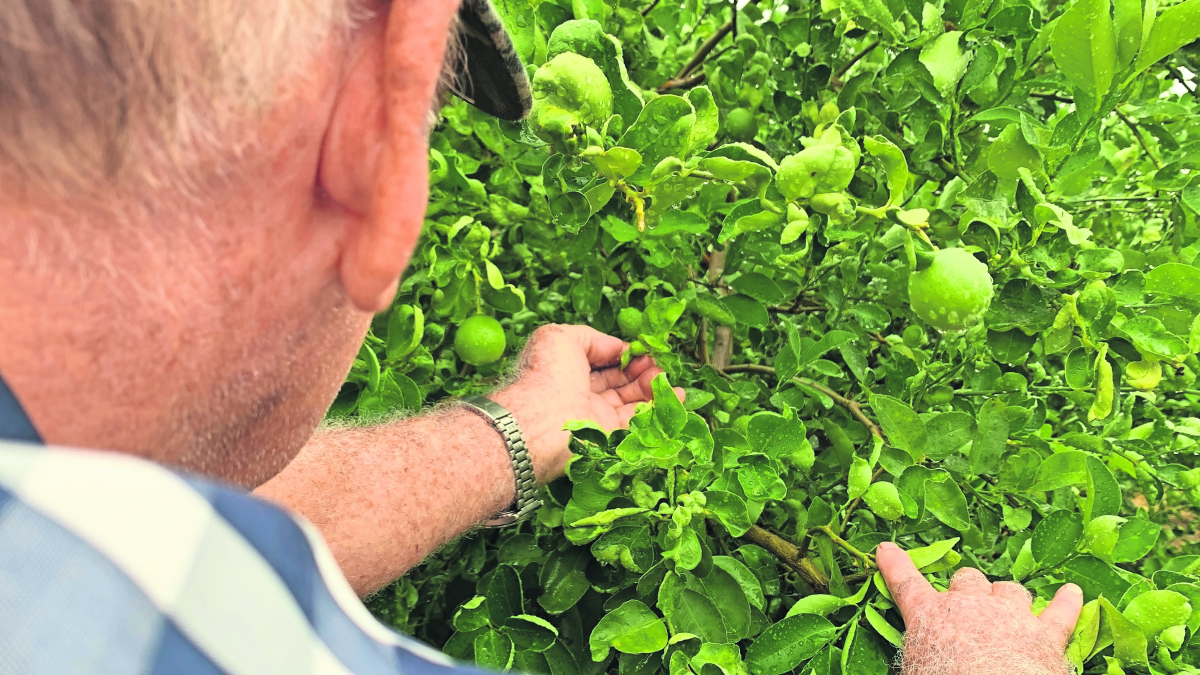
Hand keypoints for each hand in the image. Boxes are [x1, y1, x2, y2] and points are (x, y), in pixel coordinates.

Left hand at [490, 324, 682, 481]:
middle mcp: (581, 393)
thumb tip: (616, 347)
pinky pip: (638, 421)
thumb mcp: (560, 337)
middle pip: (618, 381)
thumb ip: (590, 337)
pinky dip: (658, 408)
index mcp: (567, 369)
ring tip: (666, 377)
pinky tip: (675, 395)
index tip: (643, 349)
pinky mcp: (609, 436)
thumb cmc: (548, 373)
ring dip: (652, 386)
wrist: (543, 420)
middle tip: (658, 363)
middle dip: (640, 370)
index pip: (601, 361)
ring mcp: (595, 416)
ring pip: (630, 400)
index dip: (623, 355)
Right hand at [875, 541, 1082, 674]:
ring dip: (1006, 597)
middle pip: (967, 579)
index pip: (905, 582)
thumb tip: (918, 655)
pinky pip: (1061, 612)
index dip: (894, 564)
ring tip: (1007, 609)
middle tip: (966, 606)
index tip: (886, 549)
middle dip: (966, 588)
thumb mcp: (914, 664)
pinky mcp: (1046, 634)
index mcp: (930, 616)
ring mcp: (1011, 616)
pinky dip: (1067, 602)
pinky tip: (1073, 593)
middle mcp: (970, 606)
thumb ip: (917, 649)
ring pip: (1010, 590)